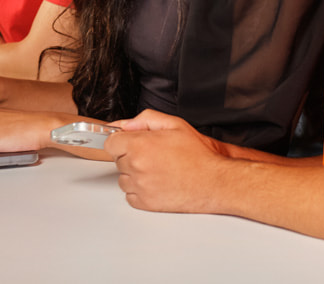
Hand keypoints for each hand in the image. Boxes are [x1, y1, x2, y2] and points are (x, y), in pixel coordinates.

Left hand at [106, 109, 227, 213]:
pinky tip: (157, 183)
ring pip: (123, 179)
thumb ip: (145, 119)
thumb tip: (125, 124)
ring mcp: (140, 186)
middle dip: (131, 156)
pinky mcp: (145, 203)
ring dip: (135, 174)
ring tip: (157, 169)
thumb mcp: (175, 124)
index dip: (122, 141)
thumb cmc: (198, 155)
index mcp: (140, 145)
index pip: (110, 143)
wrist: (213, 181)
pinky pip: (130, 196)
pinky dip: (140, 191)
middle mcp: (136, 166)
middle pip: (118, 160)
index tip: (130, 142)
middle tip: (153, 155)